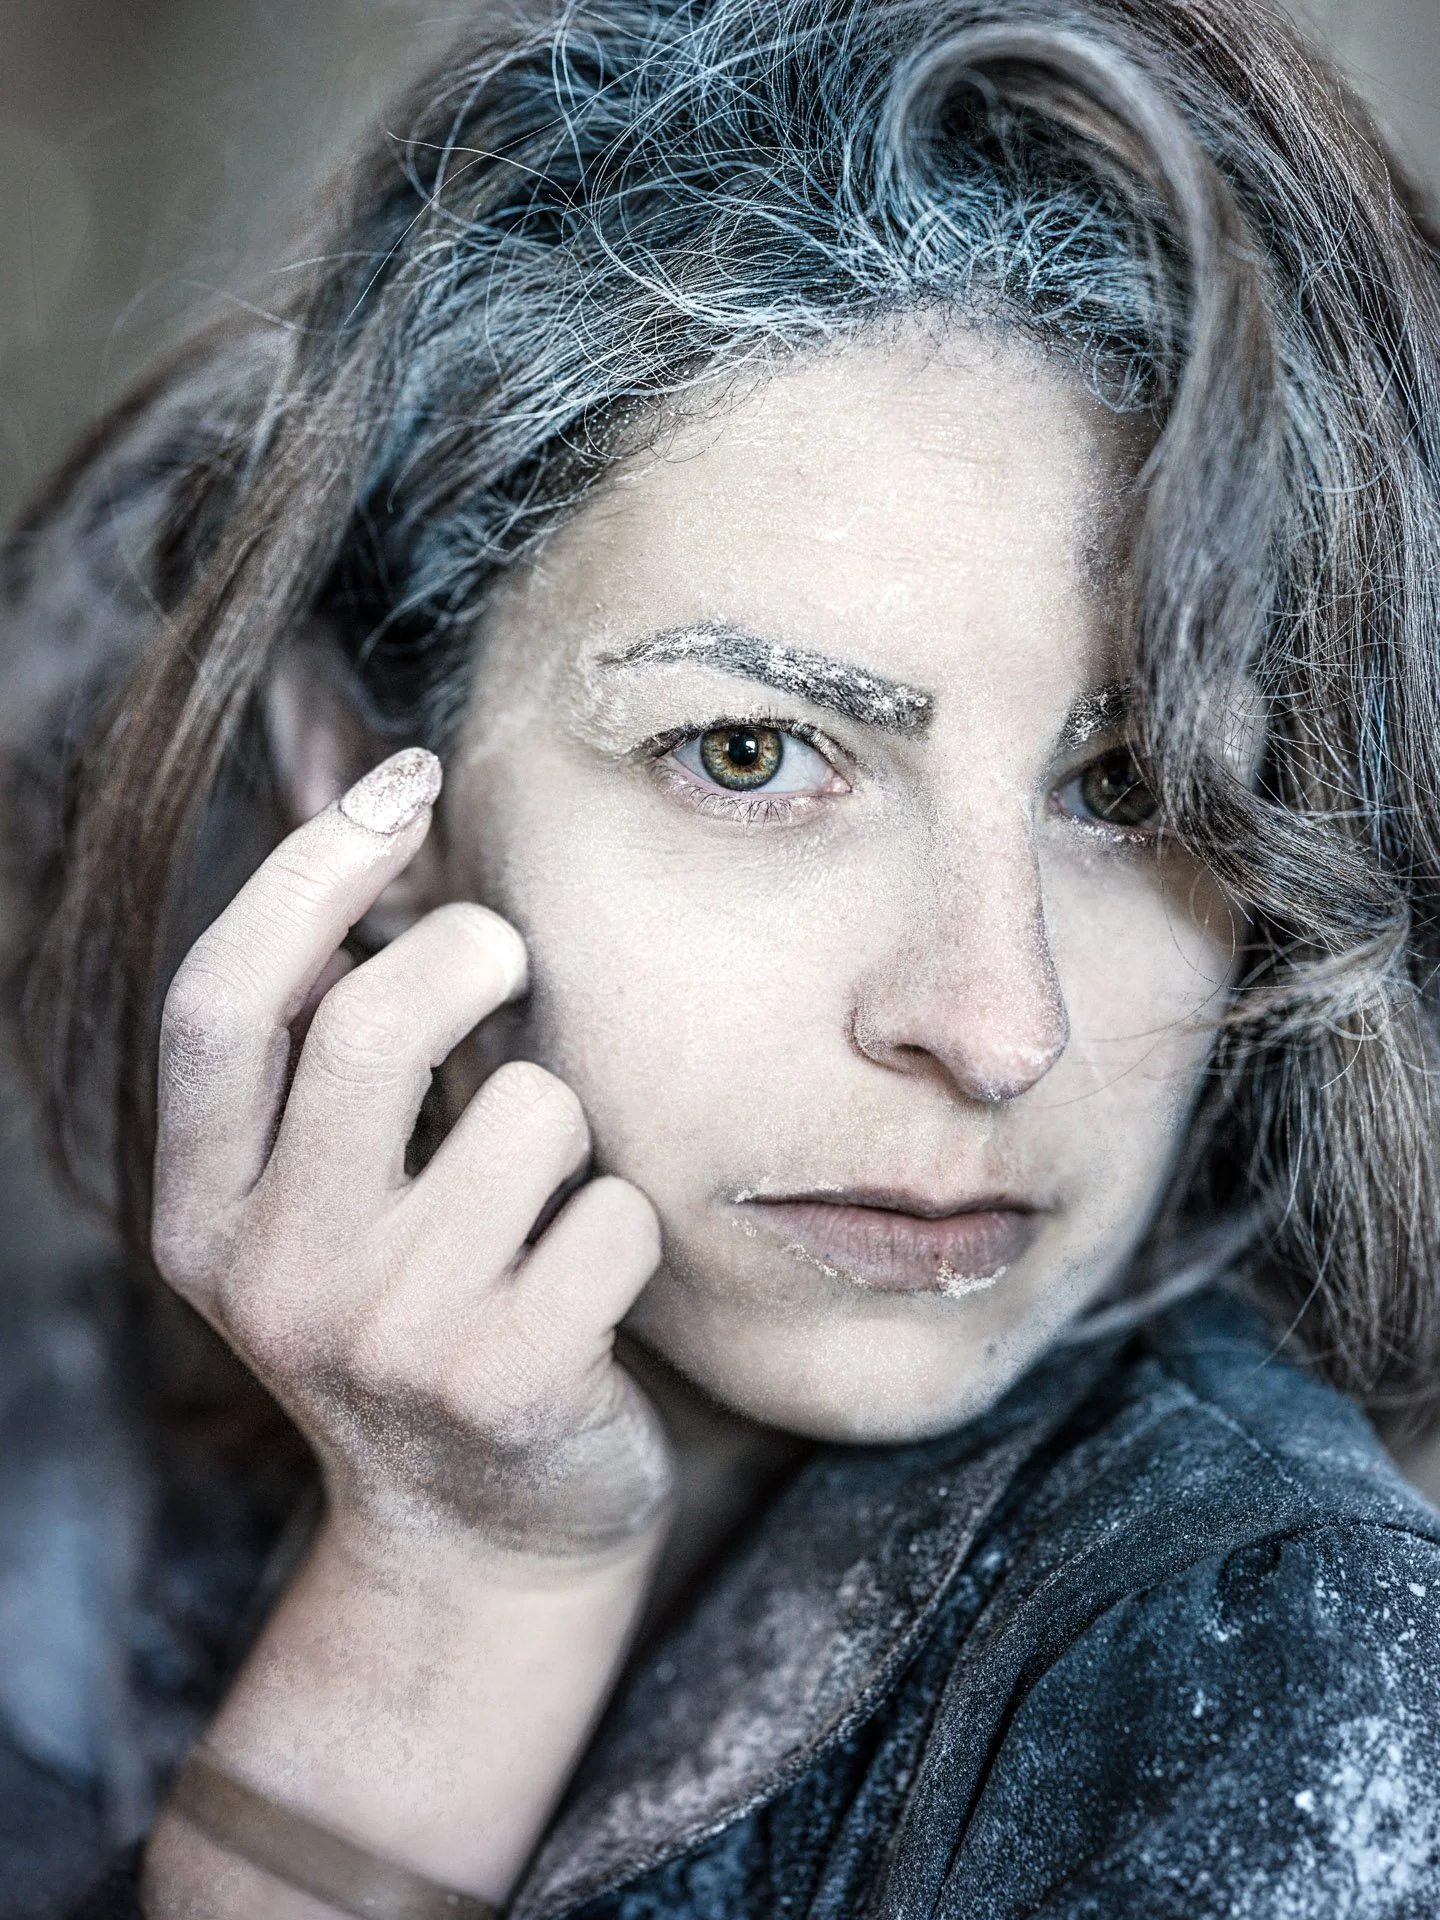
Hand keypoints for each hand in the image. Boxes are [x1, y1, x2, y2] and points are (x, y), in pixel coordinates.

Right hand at [151, 749, 672, 1560]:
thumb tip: (368, 802)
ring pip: (531, 1113)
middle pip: (373, 1028)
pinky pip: (617, 1214)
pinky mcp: (508, 1384)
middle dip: (470, 955)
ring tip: (543, 1194)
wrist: (477, 1537)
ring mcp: (387, 1339)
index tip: (403, 784)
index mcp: (203, 1210)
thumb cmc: (414, 1312)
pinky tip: (589, 1285)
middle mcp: (269, 1276)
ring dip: (568, 1125)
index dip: (308, 872)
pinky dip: (627, 1224)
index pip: (221, 1004)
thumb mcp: (321, 1201)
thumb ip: (321, 1041)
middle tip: (506, 957)